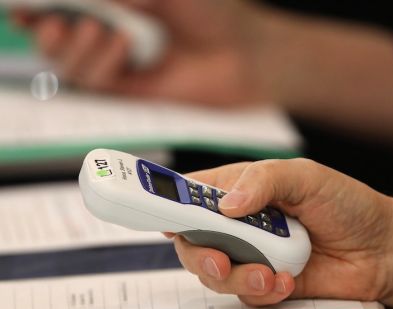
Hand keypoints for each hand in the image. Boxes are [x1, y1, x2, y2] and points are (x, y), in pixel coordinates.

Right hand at [13, 0, 268, 105]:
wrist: (245, 53)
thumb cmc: (214, 12)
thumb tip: (83, 1)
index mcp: (118, 4)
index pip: (66, 6)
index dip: (37, 5)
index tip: (20, 6)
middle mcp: (110, 32)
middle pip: (54, 35)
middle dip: (45, 28)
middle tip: (52, 19)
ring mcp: (119, 63)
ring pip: (68, 63)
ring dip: (72, 45)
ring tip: (99, 27)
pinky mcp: (130, 90)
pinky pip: (94, 82)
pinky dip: (98, 62)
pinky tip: (122, 45)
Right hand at [168, 158, 392, 305]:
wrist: (381, 249)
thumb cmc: (346, 203)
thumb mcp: (305, 177)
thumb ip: (263, 181)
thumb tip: (225, 205)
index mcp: (241, 189)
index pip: (191, 194)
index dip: (167, 205)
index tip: (158, 217)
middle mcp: (240, 224)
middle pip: (192, 240)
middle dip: (200, 254)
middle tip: (220, 261)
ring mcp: (251, 255)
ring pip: (215, 273)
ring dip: (237, 277)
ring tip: (270, 274)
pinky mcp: (266, 282)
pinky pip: (245, 294)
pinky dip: (263, 290)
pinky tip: (287, 281)